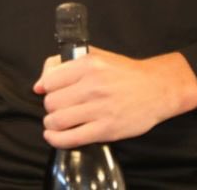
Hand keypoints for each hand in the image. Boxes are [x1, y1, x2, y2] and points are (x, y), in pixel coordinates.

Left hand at [32, 48, 196, 148]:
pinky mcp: (106, 129)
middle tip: (58, 107)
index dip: (46, 88)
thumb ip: (64, 64)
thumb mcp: (96, 56)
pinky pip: (72, 138)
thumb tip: (38, 85)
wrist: (158, 89)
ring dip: (51, 123)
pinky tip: (54, 136)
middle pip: (51, 102)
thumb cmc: (125, 73)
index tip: (51, 92)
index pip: (49, 80)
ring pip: (57, 120)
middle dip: (50, 107)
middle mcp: (92, 85)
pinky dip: (56, 139)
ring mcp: (100, 108)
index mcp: (88, 64)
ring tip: (56, 122)